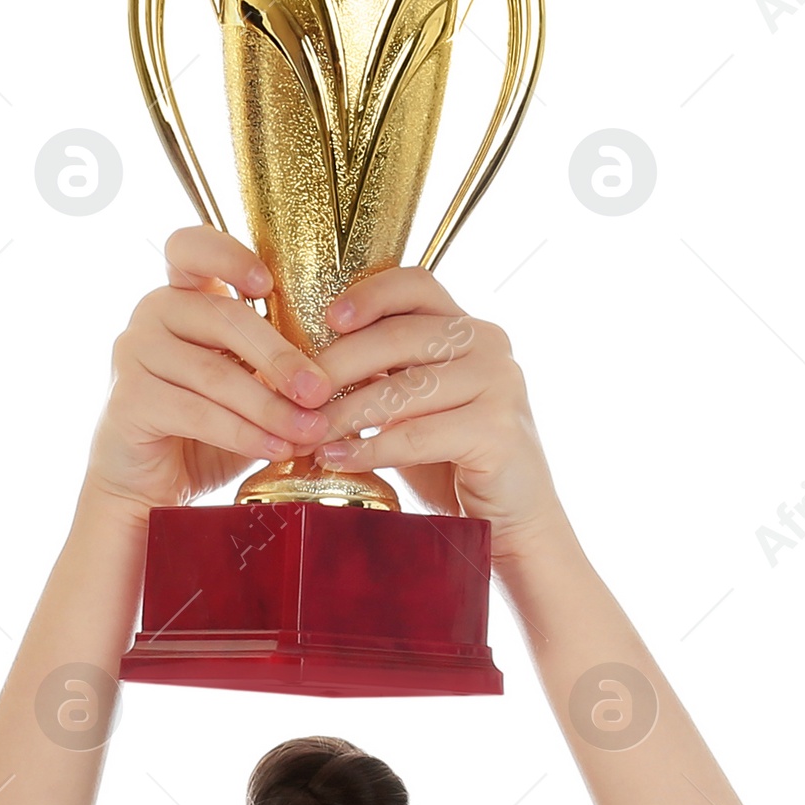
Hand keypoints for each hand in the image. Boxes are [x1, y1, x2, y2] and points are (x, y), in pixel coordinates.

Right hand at [82, 226, 339, 514]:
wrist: (151, 485)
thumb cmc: (207, 430)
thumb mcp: (250, 387)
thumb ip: (282, 367)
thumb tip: (363, 365)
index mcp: (184, 295)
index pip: (191, 247)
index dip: (228, 256)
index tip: (268, 286)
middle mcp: (152, 312)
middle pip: (222, 317)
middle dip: (280, 357)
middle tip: (321, 391)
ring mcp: (134, 353)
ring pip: (215, 372)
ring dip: (270, 406)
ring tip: (310, 431)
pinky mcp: (129, 399)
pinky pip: (197, 412)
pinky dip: (243, 433)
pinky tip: (276, 448)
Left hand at [311, 266, 560, 564]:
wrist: (509, 519)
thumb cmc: (453, 462)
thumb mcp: (413, 407)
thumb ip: (380, 377)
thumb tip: (303, 369)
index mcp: (467, 328)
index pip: (416, 284)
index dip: (369, 294)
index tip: (327, 318)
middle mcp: (489, 345)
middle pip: (399, 335)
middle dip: (337, 365)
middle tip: (295, 394)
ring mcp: (499, 385)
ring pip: (404, 388)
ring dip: (345, 413)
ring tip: (306, 435)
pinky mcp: (498, 431)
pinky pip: (417, 435)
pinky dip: (371, 449)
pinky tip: (337, 460)